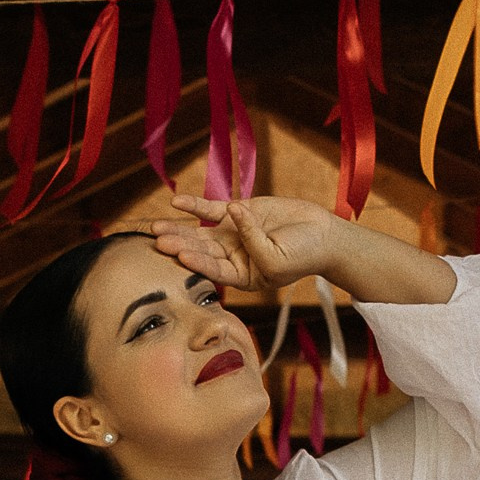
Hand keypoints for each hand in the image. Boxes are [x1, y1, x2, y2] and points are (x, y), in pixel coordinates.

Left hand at [159, 194, 459, 307]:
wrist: (323, 235)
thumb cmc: (304, 255)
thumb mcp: (278, 260)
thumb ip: (254, 241)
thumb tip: (232, 211)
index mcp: (241, 277)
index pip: (213, 270)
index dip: (196, 263)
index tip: (179, 255)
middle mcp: (232, 257)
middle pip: (201, 251)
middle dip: (179, 246)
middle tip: (157, 242)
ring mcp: (232, 234)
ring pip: (200, 231)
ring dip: (179, 229)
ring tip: (156, 227)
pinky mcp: (238, 212)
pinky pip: (211, 208)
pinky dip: (194, 205)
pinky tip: (176, 202)